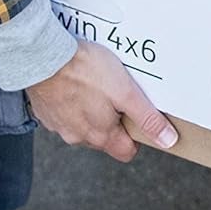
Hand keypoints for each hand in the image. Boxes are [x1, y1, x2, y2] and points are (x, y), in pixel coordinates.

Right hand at [26, 40, 177, 161]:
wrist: (43, 57)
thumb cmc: (86, 72)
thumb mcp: (126, 93)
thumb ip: (147, 119)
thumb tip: (168, 141)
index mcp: (100, 136)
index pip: (126, 152)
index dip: (137, 136)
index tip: (139, 116)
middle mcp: (78, 137)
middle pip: (106, 137)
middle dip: (115, 118)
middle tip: (118, 93)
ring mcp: (59, 126)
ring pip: (84, 124)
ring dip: (93, 109)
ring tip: (97, 83)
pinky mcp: (46, 112)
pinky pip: (66, 112)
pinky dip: (73, 101)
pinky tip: (77, 82)